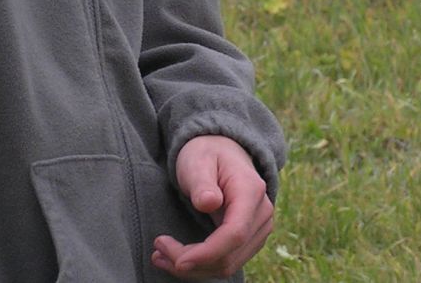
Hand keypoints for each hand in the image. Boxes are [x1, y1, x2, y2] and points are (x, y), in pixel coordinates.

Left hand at [152, 136, 274, 279]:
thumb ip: (202, 182)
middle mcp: (261, 213)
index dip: (207, 253)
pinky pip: (226, 262)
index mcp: (251, 192)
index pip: (235, 234)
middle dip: (192, 263)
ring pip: (227, 266)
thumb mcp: (198, 161)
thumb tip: (209, 203)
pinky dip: (201, 266)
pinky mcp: (249, 239)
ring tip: (161, 256)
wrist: (222, 150)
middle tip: (158, 251)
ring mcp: (258, 229)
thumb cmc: (207, 153)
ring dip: (194, 269)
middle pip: (229, 256)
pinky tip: (177, 258)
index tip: (178, 260)